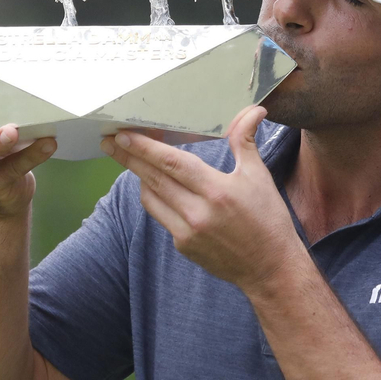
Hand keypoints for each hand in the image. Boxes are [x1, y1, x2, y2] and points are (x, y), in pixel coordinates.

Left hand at [102, 105, 307, 294]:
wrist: (271, 269)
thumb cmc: (268, 219)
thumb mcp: (259, 176)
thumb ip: (245, 140)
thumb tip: (253, 110)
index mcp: (217, 191)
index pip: (172, 164)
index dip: (144, 148)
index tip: (122, 135)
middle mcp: (198, 213)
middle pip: (153, 179)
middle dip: (128, 158)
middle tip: (109, 141)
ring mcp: (187, 233)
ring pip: (150, 198)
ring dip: (140, 177)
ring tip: (131, 159)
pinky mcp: (183, 246)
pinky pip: (161, 216)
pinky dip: (155, 198)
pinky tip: (157, 186)